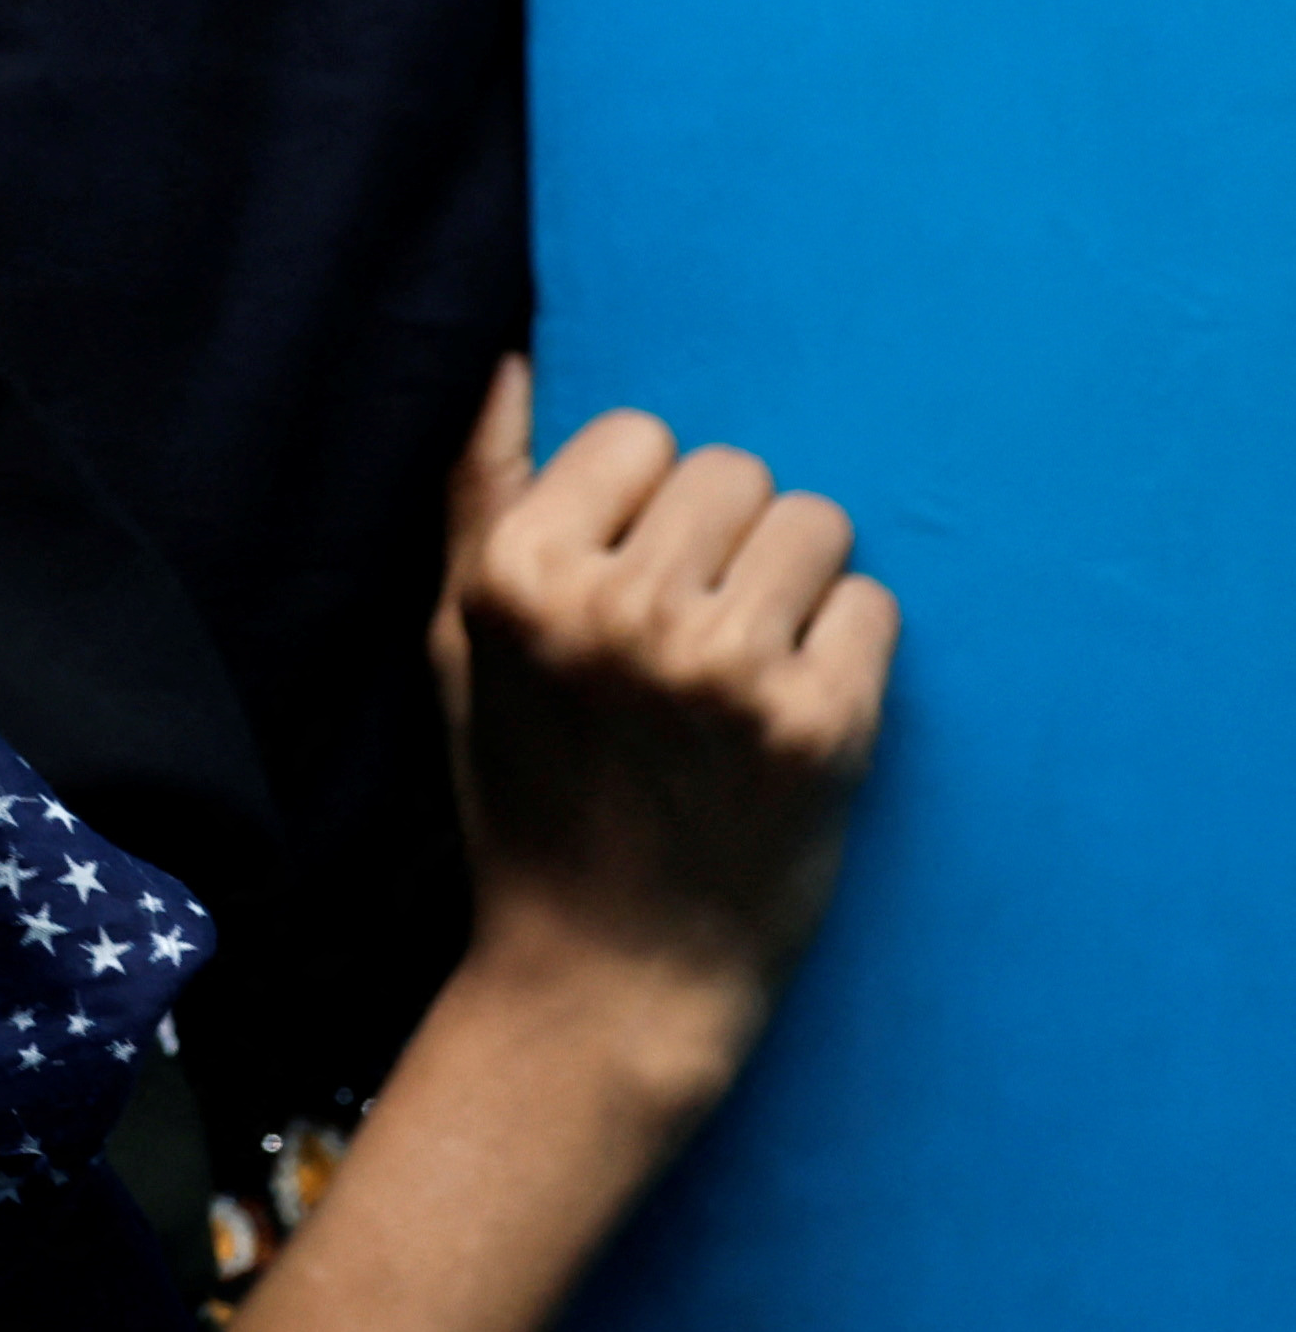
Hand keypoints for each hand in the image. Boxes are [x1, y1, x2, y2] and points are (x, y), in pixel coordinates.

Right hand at [438, 359, 898, 1115]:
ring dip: (792, 586)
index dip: (640, 509)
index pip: (641, 436)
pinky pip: (871, 606)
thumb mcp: (460, 644)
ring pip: (815, 524)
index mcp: (515, 578)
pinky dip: (842, 652)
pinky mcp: (822, 723)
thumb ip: (482, 492)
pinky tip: (784, 715)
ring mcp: (724, 669)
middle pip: (735, 470)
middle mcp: (617, 611)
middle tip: (687, 638)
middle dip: (722, 541)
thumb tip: (512, 358)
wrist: (606, 973)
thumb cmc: (528, 793)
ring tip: (741, 670)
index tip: (622, 586)